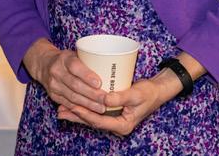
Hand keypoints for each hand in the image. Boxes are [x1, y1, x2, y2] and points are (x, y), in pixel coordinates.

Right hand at [23, 40, 106, 113]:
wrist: (44, 64)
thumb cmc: (67, 59)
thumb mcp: (76, 53)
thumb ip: (90, 60)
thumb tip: (116, 66)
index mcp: (64, 58)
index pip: (75, 66)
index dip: (87, 75)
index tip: (100, 83)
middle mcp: (57, 72)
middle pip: (75, 85)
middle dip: (92, 94)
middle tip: (106, 99)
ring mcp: (54, 85)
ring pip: (72, 97)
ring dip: (88, 104)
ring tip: (102, 108)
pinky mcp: (53, 96)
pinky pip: (68, 104)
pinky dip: (80, 109)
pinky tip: (90, 112)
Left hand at [57, 71, 178, 135]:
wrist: (157, 91)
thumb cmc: (148, 92)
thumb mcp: (136, 94)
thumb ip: (120, 97)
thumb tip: (105, 99)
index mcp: (123, 126)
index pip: (99, 121)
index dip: (85, 115)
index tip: (73, 107)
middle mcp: (117, 126)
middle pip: (92, 122)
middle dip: (76, 116)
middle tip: (60, 110)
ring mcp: (114, 121)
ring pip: (92, 119)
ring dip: (77, 114)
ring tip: (61, 109)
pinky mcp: (112, 114)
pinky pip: (95, 113)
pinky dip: (84, 109)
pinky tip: (74, 104)